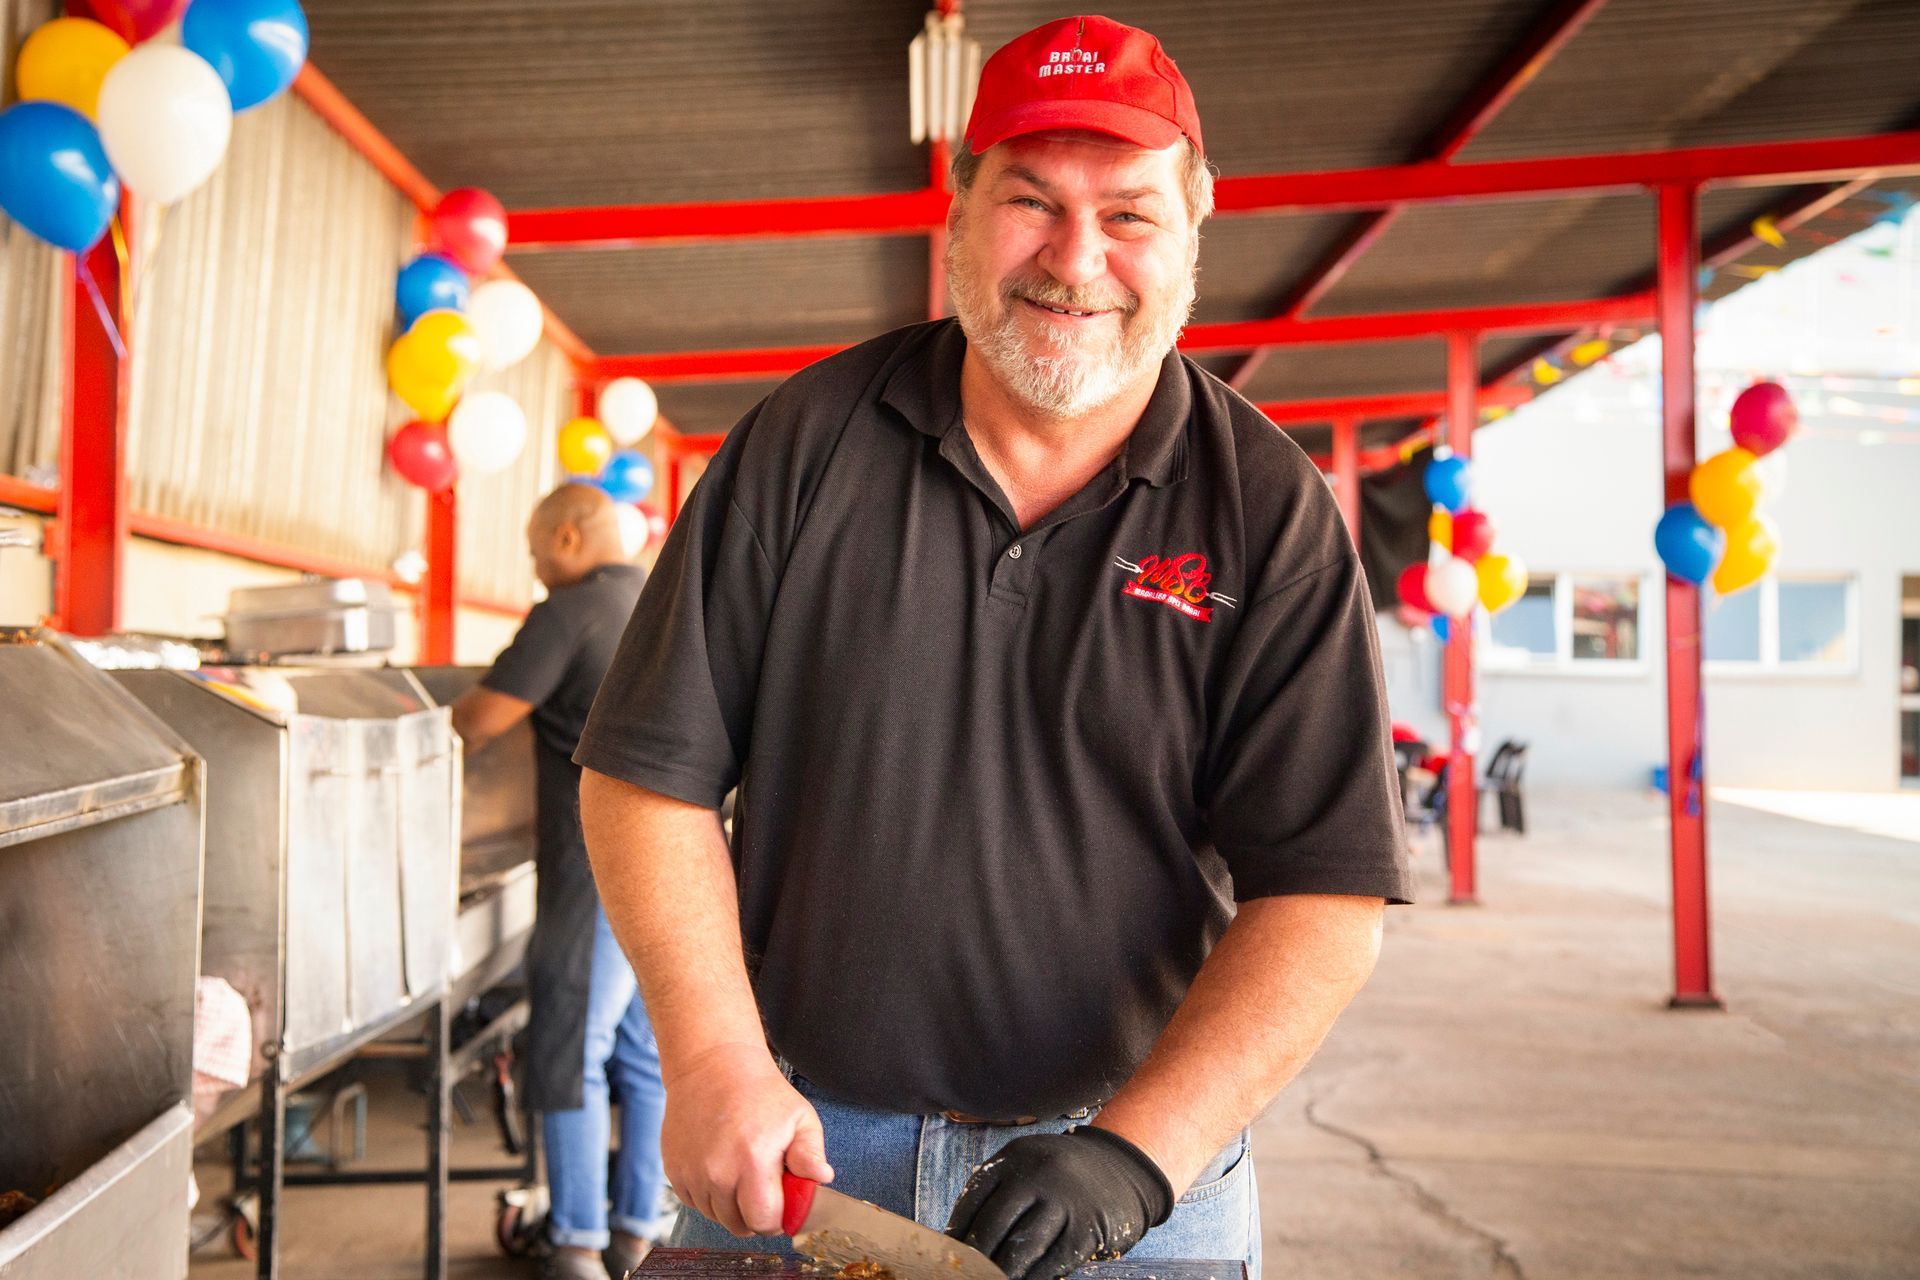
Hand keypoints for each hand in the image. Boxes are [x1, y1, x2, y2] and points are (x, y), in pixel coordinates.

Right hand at [660, 1042, 833, 1236]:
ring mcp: (692, 1173)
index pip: (764, 1221)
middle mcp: (718, 1173)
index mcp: (753, 1162)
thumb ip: (811, 1153)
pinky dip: (709, 1194)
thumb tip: (822, 1178)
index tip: (782, 1203)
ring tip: (741, 1171)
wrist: (712, 1065)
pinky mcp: (674, 1171)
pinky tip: (720, 1167)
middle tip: (763, 1186)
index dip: (778, 1218)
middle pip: (738, 1225)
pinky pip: (694, 1203)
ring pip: (716, 1216)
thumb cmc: (760, 1092)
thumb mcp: (799, 1117)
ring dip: (730, 1205)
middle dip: (755, 1214)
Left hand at [947, 1127, 1174, 1279]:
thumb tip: (961, 1237)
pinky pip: (1052, 1261)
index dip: (958, 1231)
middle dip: (975, 1256)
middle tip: (966, 1273)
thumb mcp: (1029, 1165)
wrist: (1123, 1166)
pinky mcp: (1087, 1228)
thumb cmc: (1063, 1173)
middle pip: (993, 1224)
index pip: (974, 1198)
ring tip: (990, 1279)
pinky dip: (1034, 1277)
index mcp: (1015, 1157)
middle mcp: (1037, 1175)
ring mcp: (1064, 1201)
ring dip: (1001, 1271)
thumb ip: (999, 1190)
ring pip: (1021, 1247)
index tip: (948, 1254)